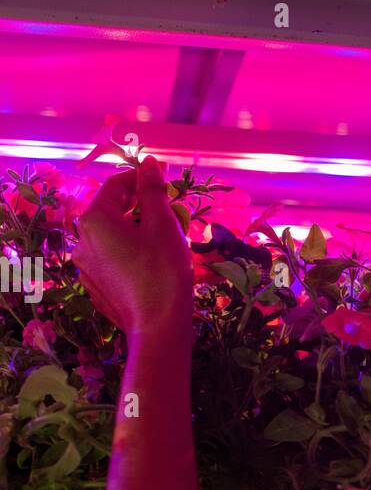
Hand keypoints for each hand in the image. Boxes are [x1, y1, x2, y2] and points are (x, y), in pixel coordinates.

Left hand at [75, 156, 192, 338]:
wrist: (158, 327)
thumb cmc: (162, 270)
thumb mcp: (162, 224)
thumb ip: (152, 190)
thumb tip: (148, 162)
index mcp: (94, 220)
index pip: (115, 185)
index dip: (141, 179)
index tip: (164, 183)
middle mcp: (82, 241)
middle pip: (111, 211)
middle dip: (140, 208)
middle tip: (169, 215)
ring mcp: (86, 268)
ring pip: (112, 237)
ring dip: (136, 232)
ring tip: (164, 242)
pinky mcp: (96, 288)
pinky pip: (112, 260)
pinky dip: (130, 254)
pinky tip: (152, 266)